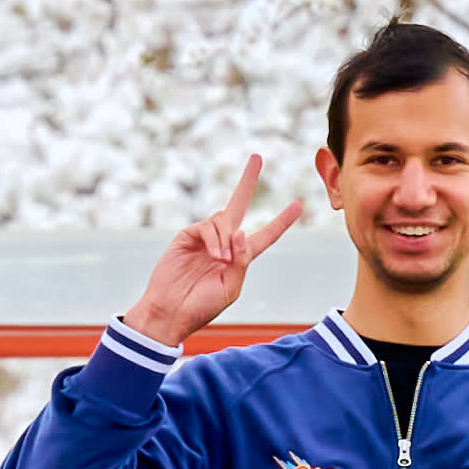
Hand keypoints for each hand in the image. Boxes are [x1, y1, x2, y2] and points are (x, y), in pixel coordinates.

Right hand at [125, 151, 308, 350]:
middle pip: (238, 205)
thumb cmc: (202, 305)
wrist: (171, 311)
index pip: (265, 235)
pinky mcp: (187, 236)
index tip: (297, 205)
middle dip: (248, 181)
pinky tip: (214, 254)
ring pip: (224, 220)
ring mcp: (204, 237)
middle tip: (257, 157)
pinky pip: (207, 227)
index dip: (281, 221)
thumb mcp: (231, 287)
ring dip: (226, 239)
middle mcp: (223, 242)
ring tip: (221, 260)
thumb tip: (240, 232)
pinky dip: (214, 239)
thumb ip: (241, 260)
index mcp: (239, 258)